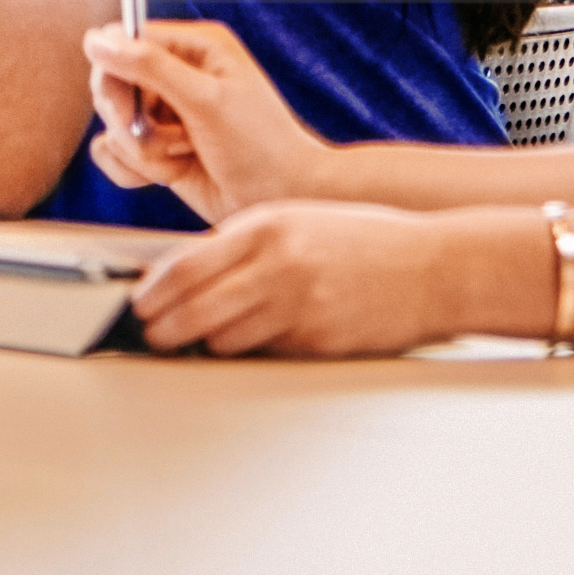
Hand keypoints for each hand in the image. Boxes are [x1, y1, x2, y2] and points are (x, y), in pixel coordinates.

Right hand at [81, 18, 328, 221]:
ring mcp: (166, 114)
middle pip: (112, 82)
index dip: (115, 74)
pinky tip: (169, 176)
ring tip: (183, 157)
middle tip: (160, 141)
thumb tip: (95, 39)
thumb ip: (149, 66)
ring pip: (112, 124)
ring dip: (142, 151)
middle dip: (130, 121)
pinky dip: (134, 170)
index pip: (125, 42)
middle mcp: (177, 74)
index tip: (123, 109)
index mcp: (195, 47)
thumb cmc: (260, 148)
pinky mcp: (158, 149)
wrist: (285, 202)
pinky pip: (113, 152)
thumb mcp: (206, 100)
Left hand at [128, 201, 473, 356]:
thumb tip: (187, 268)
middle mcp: (278, 267)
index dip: (153, 292)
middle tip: (150, 335)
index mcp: (267, 228)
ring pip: (224, 339)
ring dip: (203, 343)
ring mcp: (299, 308)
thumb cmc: (364, 240)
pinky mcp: (319, 343)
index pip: (186, 266)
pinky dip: (247, 352)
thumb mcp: (297, 221)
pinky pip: (264, 353)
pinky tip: (245, 344)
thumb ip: (243, 242)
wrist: (435, 269)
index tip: (138, 303)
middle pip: (195, 309)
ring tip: (191, 342)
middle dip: (163, 327)